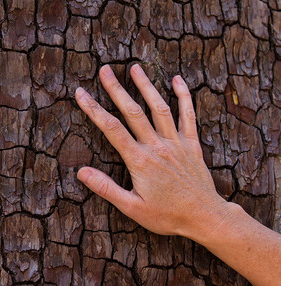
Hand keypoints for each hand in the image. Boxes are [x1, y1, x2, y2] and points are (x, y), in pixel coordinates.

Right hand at [76, 64, 230, 237]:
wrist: (204, 217)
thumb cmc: (167, 215)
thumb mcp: (132, 207)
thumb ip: (106, 188)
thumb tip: (81, 172)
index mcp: (139, 160)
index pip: (111, 128)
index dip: (93, 109)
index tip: (81, 93)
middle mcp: (157, 146)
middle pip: (133, 111)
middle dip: (116, 89)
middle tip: (105, 70)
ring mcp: (176, 142)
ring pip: (159, 107)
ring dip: (146, 86)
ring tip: (134, 68)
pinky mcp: (191, 144)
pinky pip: (188, 115)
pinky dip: (183, 96)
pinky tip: (177, 80)